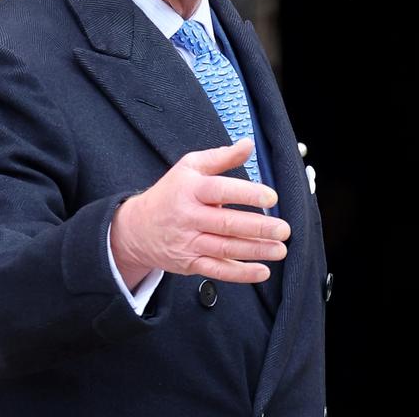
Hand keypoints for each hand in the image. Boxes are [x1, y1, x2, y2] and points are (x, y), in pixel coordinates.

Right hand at [110, 139, 289, 286]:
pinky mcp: (189, 263)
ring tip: (280, 249)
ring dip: (255, 251)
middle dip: (257, 228)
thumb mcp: (190, 167)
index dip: (247, 194)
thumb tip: (248, 144)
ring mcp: (189, 243)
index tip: (271, 197)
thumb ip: (221, 157)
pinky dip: (240, 274)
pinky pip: (217, 270)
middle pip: (226, 224)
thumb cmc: (170, 193)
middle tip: (283, 229)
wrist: (135, 228)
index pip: (220, 191)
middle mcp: (189, 217)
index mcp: (191, 190)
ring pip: (225, 249)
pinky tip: (262, 271)